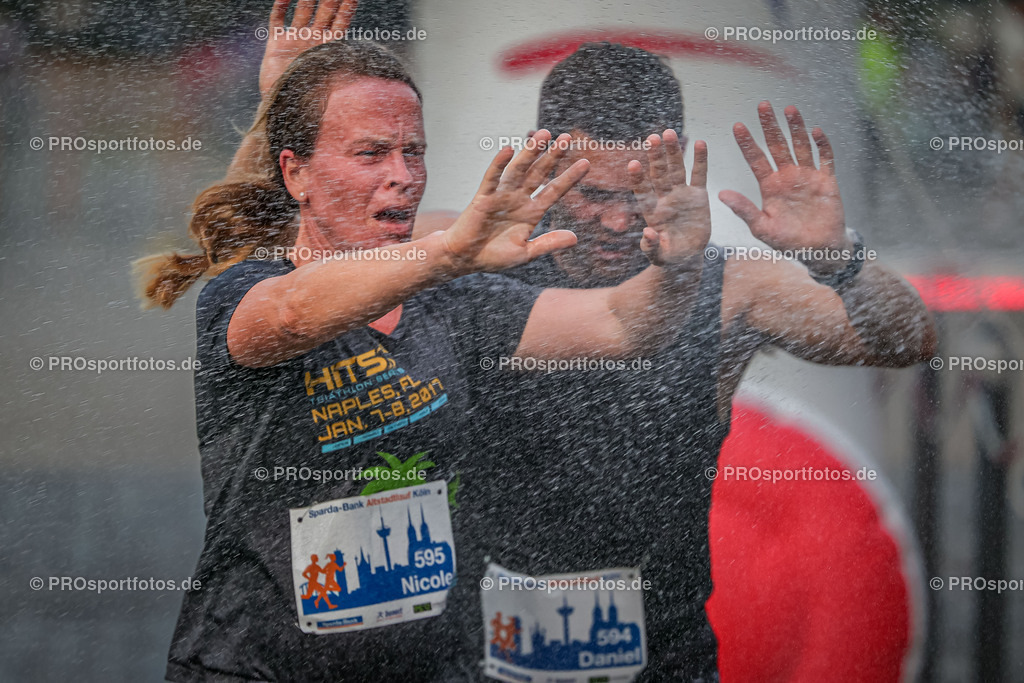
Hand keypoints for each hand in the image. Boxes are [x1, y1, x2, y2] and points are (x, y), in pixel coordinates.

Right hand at [259, 0, 357, 98]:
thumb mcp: (332, 83)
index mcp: (328, 49)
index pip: (341, 23)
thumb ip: (344, 73)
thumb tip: (366, 71)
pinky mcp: (276, 44)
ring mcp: (295, 40)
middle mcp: (313, 41)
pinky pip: (277, 20)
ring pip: (302, 12)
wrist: (284, 108)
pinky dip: (280, 6)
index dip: (347, 8)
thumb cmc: (310, 100)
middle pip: (324, 12)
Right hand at [439, 131, 589, 274]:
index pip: (554, 190)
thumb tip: (575, 238)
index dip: (569, 177)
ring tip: (543, 135)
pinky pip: (492, 178)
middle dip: (553, 156)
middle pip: (539, 173)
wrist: (466, 259)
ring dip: (530, 152)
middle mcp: (519, 199)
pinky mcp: (483, 197)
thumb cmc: (494, 256)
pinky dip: (499, 164)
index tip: (585, 163)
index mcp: (532, 212)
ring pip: (519, 170)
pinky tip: (508, 150)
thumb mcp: (526, 252)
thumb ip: (548, 244)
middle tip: (567, 138)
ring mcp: (501, 195)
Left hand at [628, 129, 709, 266]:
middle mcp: (664, 198)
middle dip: (656, 156)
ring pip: (676, 169)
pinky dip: (700, 159)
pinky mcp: (698, 196)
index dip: (638, 179)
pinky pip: (699, 175)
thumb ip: (651, 246)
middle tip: (652, 137)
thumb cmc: (667, 257)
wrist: (685, 256)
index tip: (633, 164)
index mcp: (652, 212)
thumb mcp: (658, 255)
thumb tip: (647, 233)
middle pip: (659, 174)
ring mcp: (681, 194)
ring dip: (673, 151)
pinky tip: (700, 143)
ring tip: (669, 132)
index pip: (643, 191)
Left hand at [719, 102, 848, 261]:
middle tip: (762, 105)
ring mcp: (808, 176)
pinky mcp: (827, 180)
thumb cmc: (787, 242)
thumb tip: (721, 194)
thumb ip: (743, 209)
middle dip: (770, 126)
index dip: (747, 143)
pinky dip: (822, 145)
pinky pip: (826, 158)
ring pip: (800, 146)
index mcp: (769, 186)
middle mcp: (787, 176)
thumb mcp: (761, 227)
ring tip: (789, 109)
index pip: (756, 159)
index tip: (737, 126)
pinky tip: (816, 131)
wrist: (818, 250)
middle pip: (777, 145)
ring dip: (796, 128)